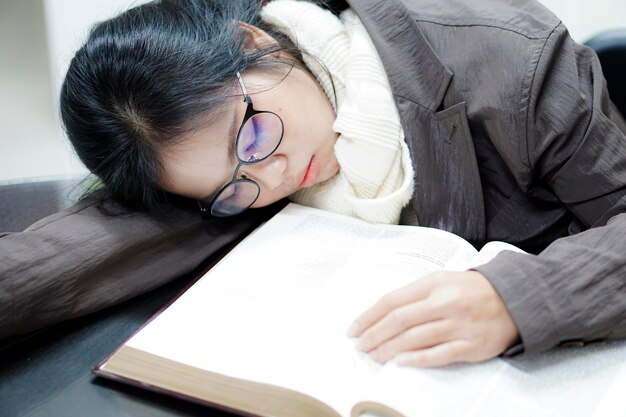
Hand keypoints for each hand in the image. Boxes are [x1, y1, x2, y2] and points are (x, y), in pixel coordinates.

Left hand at [346, 270, 519, 367]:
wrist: (515, 300)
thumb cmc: (474, 290)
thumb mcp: (443, 280)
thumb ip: (415, 294)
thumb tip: (384, 314)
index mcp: (434, 284)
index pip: (392, 301)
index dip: (369, 316)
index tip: (354, 328)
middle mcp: (445, 303)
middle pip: (399, 321)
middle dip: (373, 335)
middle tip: (360, 345)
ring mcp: (458, 325)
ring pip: (414, 339)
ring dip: (388, 349)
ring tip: (374, 355)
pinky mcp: (470, 346)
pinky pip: (438, 354)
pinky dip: (416, 359)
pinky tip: (400, 362)